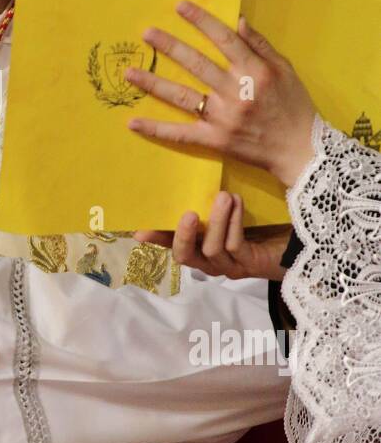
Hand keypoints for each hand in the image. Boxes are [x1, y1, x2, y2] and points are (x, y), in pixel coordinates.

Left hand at [124, 0, 317, 187]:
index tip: (180, 6)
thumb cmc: (294, 106)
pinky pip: (180, 134)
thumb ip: (260, 45)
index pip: (223, 39)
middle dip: (169, 46)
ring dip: (153, 83)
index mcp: (254, 71)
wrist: (300, 150)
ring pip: (182, 96)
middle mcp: (236, 92)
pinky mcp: (215, 140)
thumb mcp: (285, 69)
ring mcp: (223, 117)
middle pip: (196, 64)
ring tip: (128, 72)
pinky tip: (132, 122)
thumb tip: (238, 20)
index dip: (201, 21)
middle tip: (146, 33)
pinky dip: (156, 129)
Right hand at [134, 191, 291, 280]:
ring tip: (223, 196)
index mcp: (202, 248)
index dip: (157, 238)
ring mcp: (231, 266)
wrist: (302, 235)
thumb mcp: (232, 207)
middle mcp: (213, 262)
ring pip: (212, 249)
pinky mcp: (251, 264)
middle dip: (182, 236)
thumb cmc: (263, 218)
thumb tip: (190, 176)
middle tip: (188, 213)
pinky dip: (233, 223)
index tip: (140, 231)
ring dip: (216, 221)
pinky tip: (237, 203)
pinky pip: (234, 246)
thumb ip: (211, 200)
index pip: (173, 245)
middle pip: (185, 257)